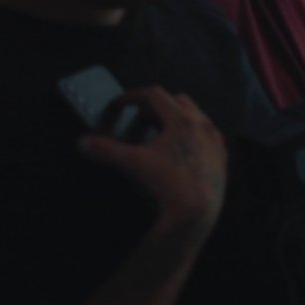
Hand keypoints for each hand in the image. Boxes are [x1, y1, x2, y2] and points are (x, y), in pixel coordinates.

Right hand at [78, 88, 227, 235]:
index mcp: (183, 120)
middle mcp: (203, 124)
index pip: (155, 94)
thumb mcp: (135, 163)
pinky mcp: (221, 153)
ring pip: (193, 115)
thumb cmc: (170, 183)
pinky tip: (177, 151)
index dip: (133, 96)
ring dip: (173, 118)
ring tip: (156, 136)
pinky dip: (189, 134)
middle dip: (155, 107)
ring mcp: (215, 138)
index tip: (120, 104)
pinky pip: (205, 133)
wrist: (199, 210)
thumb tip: (83, 142)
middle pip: (176, 101)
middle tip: (138, 121)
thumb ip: (108, 150)